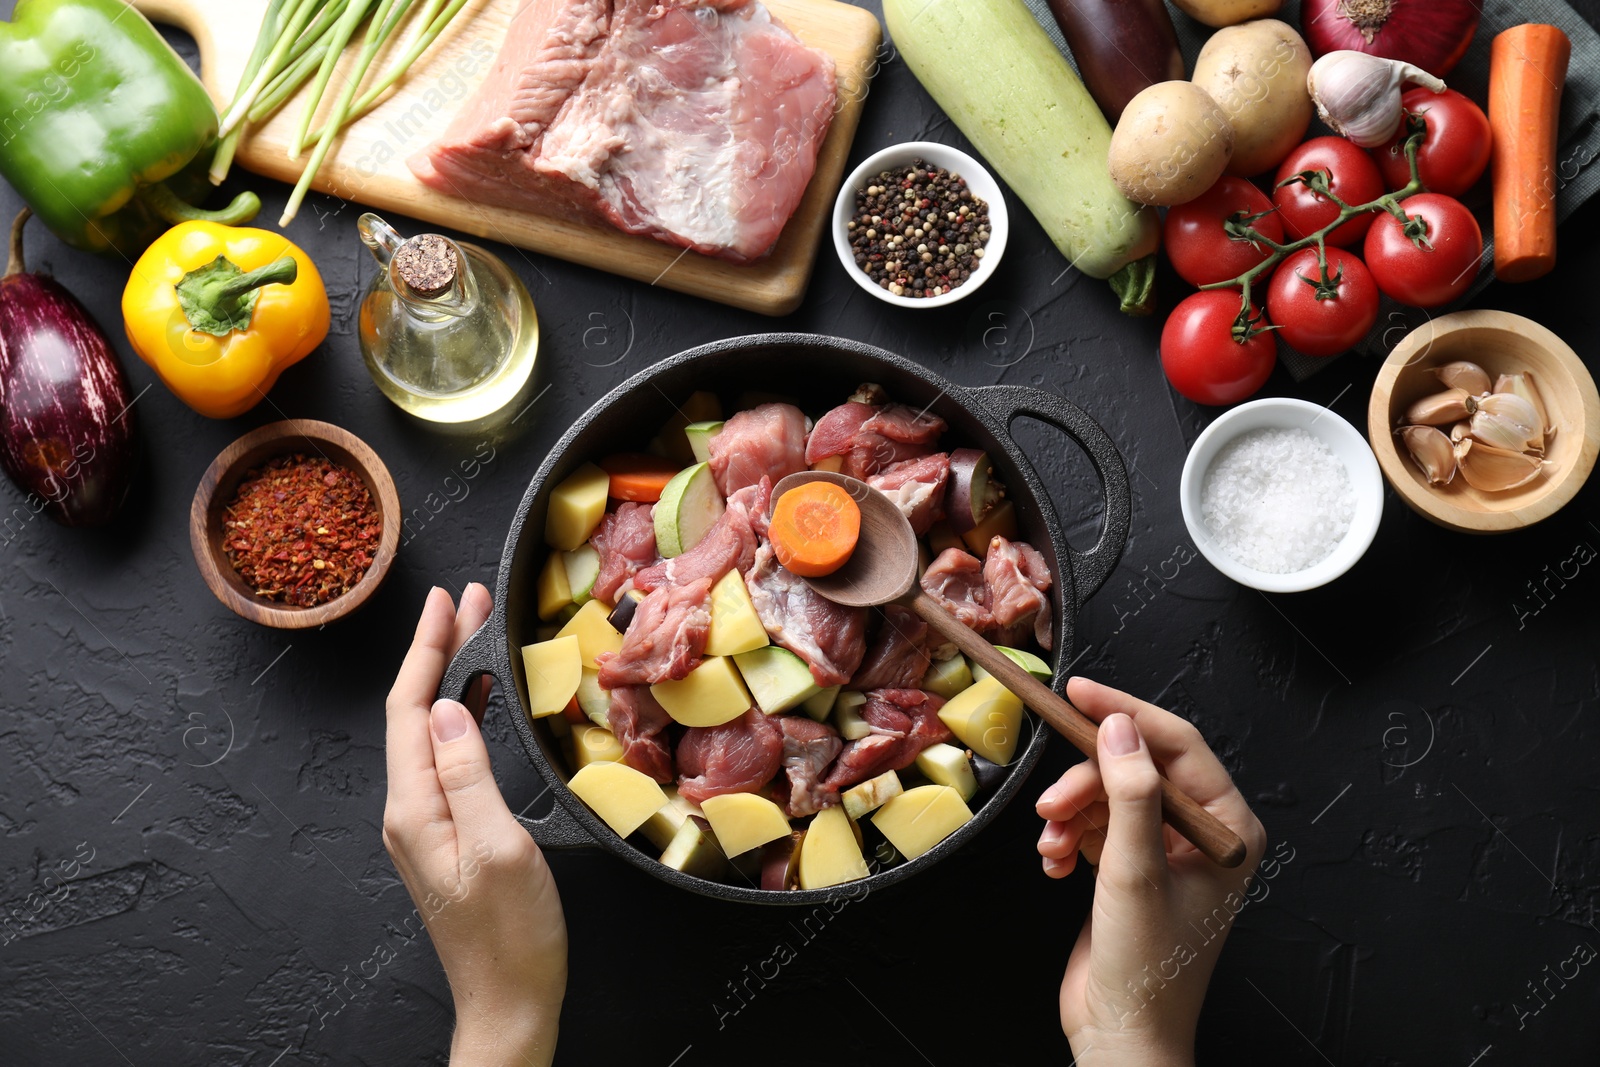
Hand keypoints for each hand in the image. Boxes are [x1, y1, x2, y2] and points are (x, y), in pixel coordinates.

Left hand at [384, 585, 567, 1066]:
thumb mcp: (498, 847)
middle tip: (467, 599)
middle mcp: (410, 811)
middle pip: (415, 713)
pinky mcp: (446, 834)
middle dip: (437, 650)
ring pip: (430, 731)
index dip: (426, 649)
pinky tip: (481, 702)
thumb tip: (446, 708)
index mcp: (415, 809)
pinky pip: (447, 758)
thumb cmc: (512, 936)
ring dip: (450, 677)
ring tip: (477, 632)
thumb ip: (468, 774)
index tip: (446, 600)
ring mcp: (426, 823)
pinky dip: (462, 717)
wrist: (509, 1001)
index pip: (409, 709)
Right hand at [1035, 677, 1265, 1065]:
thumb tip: (1120, 728)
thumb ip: (1130, 794)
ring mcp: (1165, 850)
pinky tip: (1055, 866)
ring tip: (1051, 846)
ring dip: (1070, 814)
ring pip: (1106, 795)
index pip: (1177, 744)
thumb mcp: (1135, 871)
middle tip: (1050, 804)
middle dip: (1085, 782)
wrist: (1122, 1035)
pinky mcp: (1131, 868)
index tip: (1079, 693)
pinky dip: (1066, 839)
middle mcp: (1201, 833)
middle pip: (1134, 768)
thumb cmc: (1149, 968)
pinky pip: (1092, 826)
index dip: (1126, 713)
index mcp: (1226, 828)